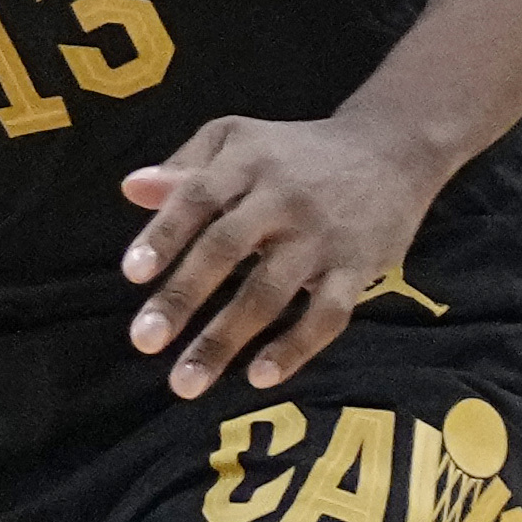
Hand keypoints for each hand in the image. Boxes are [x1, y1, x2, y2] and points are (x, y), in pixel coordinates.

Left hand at [119, 112, 445, 400]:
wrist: (391, 150)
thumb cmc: (293, 151)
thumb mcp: (237, 139)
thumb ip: (185, 167)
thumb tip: (130, 188)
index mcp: (246, 161)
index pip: (197, 197)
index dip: (164, 234)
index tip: (131, 274)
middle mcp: (281, 198)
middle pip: (226, 248)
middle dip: (183, 297)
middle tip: (144, 341)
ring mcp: (321, 237)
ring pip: (269, 292)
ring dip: (224, 339)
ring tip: (186, 382)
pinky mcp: (357, 269)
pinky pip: (327, 315)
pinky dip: (294, 348)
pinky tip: (259, 376)